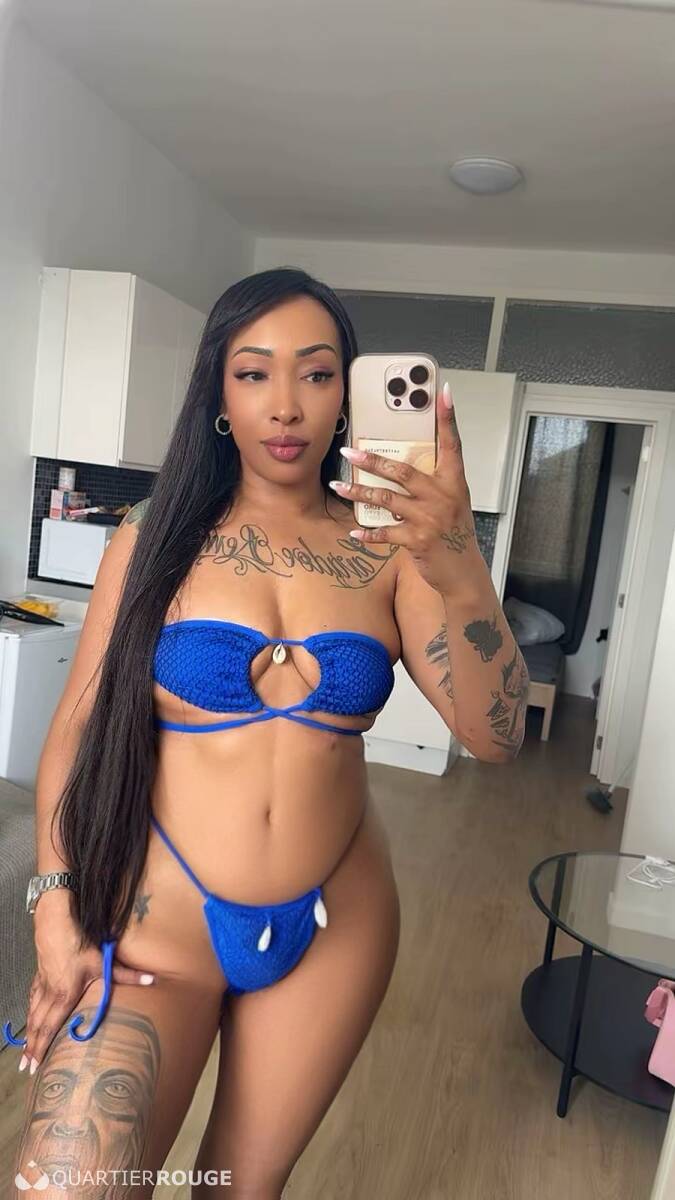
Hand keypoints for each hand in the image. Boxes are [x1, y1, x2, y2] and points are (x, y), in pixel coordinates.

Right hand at [19, 902, 154, 1072]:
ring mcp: (42, 984)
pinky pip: (32, 998)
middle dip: (31, 1048)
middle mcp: (50, 994)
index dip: (41, 1048)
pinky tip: (30, 1015)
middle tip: (25, 1068)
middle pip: (37, 1026)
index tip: (34, 1065)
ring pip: (32, 1014)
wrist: (55, 923)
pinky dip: (30, 1011)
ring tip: (25, 1050)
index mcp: (64, 996)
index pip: (49, 1028)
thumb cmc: (78, 944)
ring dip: (29, 1033)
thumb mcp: (103, 962)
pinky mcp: (40, 974)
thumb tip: (152, 980)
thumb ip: (126, 975)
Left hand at [329, 382, 478, 593]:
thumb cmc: (456, 537)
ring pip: (386, 499)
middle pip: (402, 471)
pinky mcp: (417, 540)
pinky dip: (368, 533)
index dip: (448, 418)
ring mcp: (429, 519)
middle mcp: (442, 497)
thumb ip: (433, 486)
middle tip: (348, 453)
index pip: (452, 444)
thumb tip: (402, 471)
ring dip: (358, 493)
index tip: (443, 392)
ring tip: (337, 487)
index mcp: (454, 483)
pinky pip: (385, 533)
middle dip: (372, 460)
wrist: (464, 573)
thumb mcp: (453, 505)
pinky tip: (353, 532)